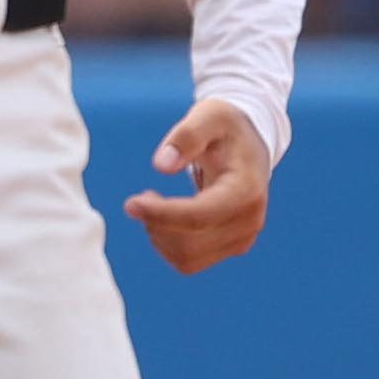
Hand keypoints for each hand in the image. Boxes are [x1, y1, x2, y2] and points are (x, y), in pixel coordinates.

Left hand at [125, 95, 272, 271]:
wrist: (249, 143)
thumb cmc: (226, 127)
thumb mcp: (208, 117)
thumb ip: (186, 137)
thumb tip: (161, 165)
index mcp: (246, 190)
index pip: (200, 216)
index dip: (161, 214)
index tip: (129, 204)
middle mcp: (250, 220)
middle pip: (189, 244)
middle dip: (156, 223)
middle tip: (145, 195)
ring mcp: (242, 238)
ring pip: (186, 258)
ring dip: (159, 233)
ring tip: (155, 200)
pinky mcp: (231, 246)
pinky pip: (189, 261)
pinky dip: (167, 242)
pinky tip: (165, 215)